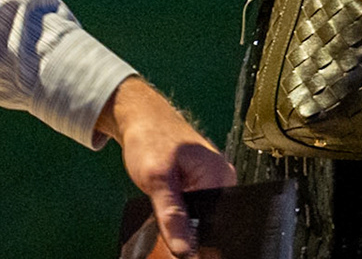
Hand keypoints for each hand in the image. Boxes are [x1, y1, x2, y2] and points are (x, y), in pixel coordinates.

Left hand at [97, 77, 235, 257]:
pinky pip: (195, 207)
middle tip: (164, 212)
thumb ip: (171, 215)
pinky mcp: (201, 181)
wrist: (138, 115)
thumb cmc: (149, 135)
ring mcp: (213, 179)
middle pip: (211, 222)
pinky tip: (167, 200)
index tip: (176, 239)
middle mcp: (223, 178)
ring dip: (182, 219)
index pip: (218, 223)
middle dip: (189, 228)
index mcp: (221, 176)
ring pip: (201, 217)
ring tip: (164, 201)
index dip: (198, 237)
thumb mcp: (156, 178)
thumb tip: (185, 250)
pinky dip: (179, 210)